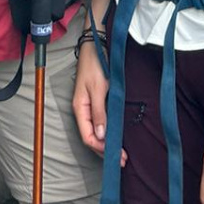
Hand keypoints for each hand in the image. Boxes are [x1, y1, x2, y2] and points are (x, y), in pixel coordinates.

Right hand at [72, 35, 127, 165]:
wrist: (96, 44)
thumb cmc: (95, 64)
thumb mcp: (98, 88)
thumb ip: (99, 112)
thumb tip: (100, 136)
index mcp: (80, 108)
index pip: (87, 137)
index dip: (101, 149)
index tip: (117, 156)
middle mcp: (83, 110)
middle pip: (91, 137)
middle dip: (105, 150)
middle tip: (123, 159)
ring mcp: (89, 105)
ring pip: (96, 131)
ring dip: (107, 142)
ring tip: (121, 152)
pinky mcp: (96, 100)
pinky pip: (99, 122)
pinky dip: (107, 131)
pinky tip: (116, 135)